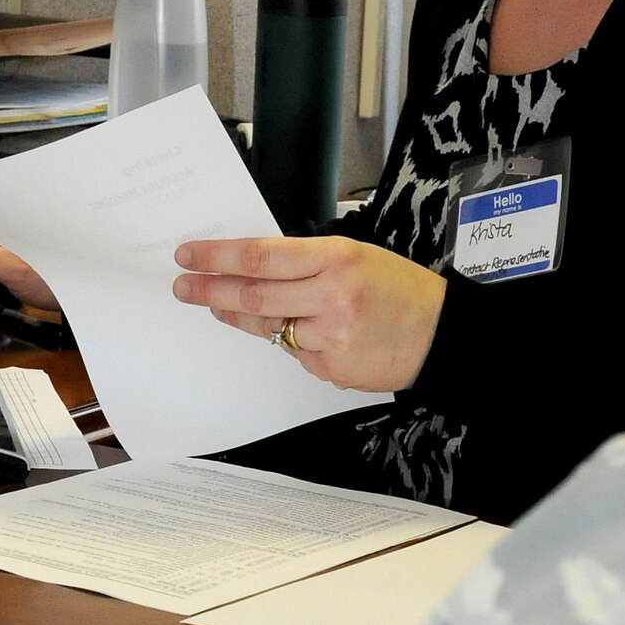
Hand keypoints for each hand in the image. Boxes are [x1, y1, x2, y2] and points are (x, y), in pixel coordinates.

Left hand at [172, 235, 446, 391]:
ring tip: (221, 307)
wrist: (442, 334)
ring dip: (241, 318)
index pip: (261, 256)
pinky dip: (293, 341)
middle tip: (182, 287)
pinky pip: (296, 353)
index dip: (218, 257)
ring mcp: (331, 337)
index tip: (190, 255)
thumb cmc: (400, 290)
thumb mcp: (357, 256)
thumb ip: (307, 261)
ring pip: (269, 328)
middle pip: (253, 295)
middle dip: (210, 290)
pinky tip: (307, 333)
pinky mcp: (332, 369)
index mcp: (336, 258)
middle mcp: (331, 296)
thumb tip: (253, 267)